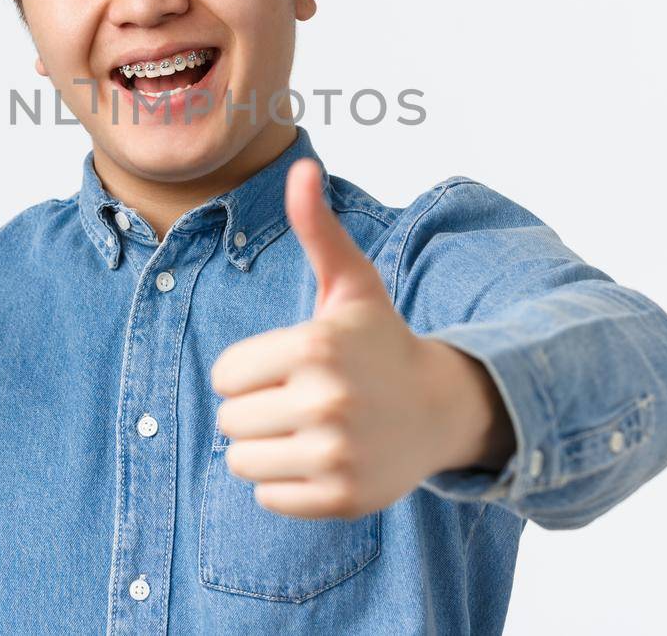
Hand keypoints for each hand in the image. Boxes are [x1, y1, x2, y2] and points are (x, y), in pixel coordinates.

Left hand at [209, 158, 512, 518]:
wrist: (441, 408)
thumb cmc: (380, 341)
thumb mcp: (351, 284)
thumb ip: (317, 229)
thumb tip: (302, 168)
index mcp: (315, 346)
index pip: (225, 374)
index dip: (249, 369)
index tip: (288, 364)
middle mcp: (326, 401)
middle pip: (229, 420)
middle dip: (255, 409)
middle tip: (300, 398)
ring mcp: (336, 454)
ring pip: (241, 462)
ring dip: (264, 448)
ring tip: (306, 429)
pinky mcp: (343, 498)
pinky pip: (268, 497)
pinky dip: (285, 484)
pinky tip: (322, 458)